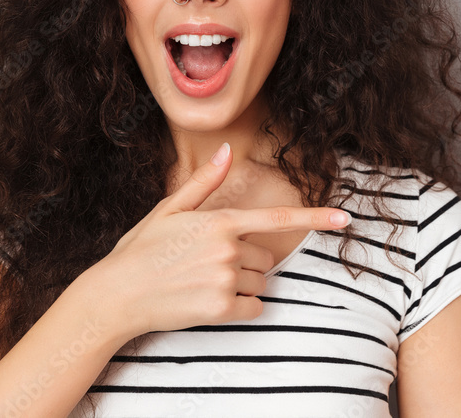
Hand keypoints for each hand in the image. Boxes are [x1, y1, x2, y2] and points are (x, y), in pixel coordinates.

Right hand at [98, 143, 350, 336]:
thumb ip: (205, 183)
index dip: (315, 219)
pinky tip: (209, 302)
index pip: (278, 219)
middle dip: (246, 262)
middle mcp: (227, 248)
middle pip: (266, 258)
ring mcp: (225, 279)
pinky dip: (241, 308)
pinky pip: (255, 307)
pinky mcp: (221, 308)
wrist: (116, 294)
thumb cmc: (141, 250)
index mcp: (219, 220)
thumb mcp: (169, 209)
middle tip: (208, 265)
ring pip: (261, 283)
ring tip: (203, 282)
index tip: (345, 219)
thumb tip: (228, 151)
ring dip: (242, 285)